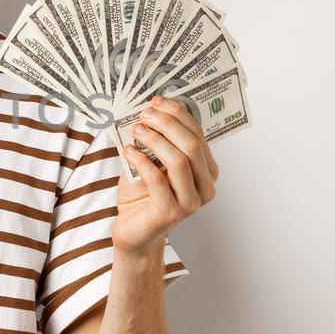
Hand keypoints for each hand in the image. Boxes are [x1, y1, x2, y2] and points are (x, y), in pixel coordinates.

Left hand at [113, 95, 220, 259]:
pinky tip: (128, 151)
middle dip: (167, 124)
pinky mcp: (171, 213)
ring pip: (179, 160)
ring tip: (136, 130)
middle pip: (192, 145)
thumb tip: (147, 111)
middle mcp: (205, 187)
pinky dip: (142, 161)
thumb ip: (156, 141)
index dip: (178, 114)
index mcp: (206, 171)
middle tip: (144, 114)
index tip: (156, 101)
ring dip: (155, 140)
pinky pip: (158, 179)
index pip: (198, 134)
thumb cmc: (143, 196)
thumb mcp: (151, 162)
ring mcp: (191, 202)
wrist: (133, 232)